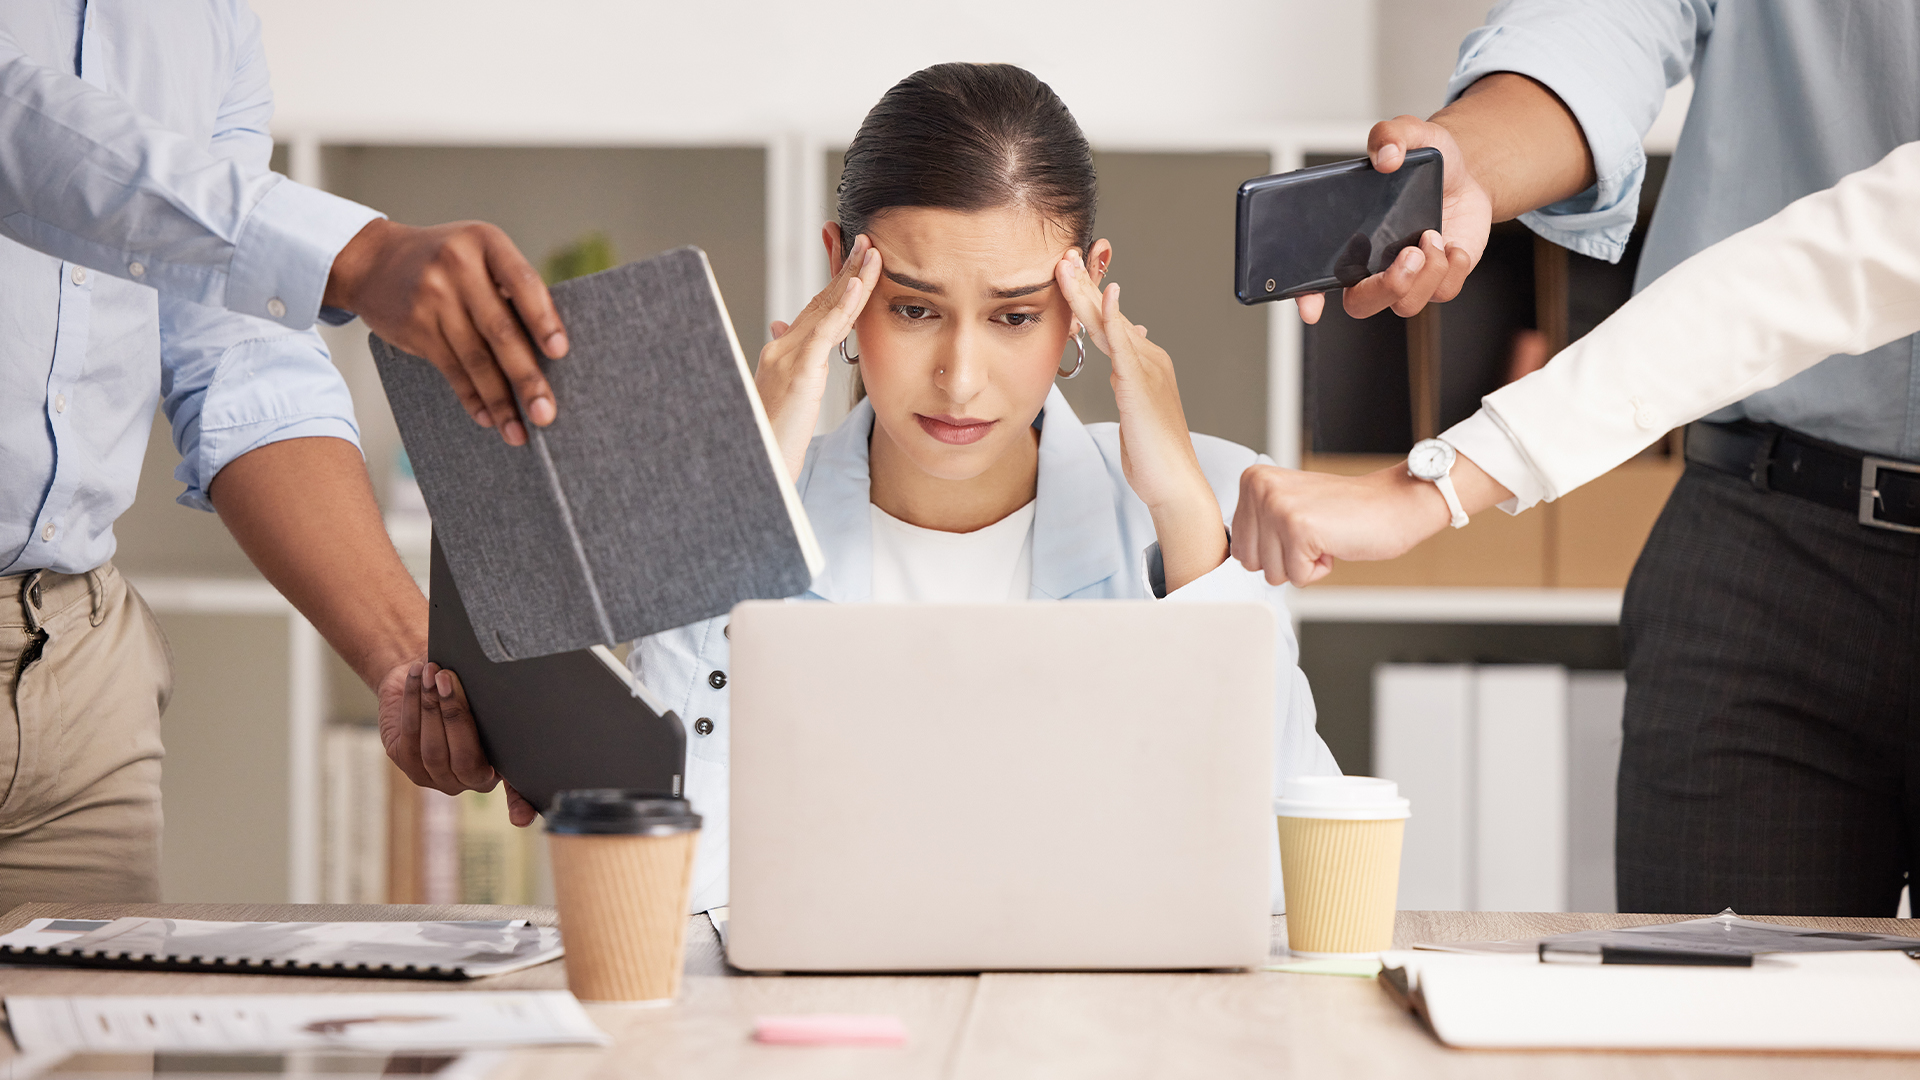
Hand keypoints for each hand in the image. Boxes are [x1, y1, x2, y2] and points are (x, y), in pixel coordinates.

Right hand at [326, 219, 568, 447]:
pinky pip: (451, 369)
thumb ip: (510, 288)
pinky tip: (488, 418)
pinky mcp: (415, 326)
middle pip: (500, 330)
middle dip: (526, 378)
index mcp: (486, 242)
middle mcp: (459, 266)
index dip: (543, 319)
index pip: (523, 282)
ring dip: (500, 401)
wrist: (372, 261)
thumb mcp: (478, 254)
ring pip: (475, 358)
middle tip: (546, 414)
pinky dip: (472, 397)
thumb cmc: (445, 262)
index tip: (560, 352)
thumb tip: (550, 353)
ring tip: (519, 432)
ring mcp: (433, 297)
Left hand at [378, 659, 536, 826]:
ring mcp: (432, 776)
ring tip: (432, 671)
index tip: (522, 819)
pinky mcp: (404, 761)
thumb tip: (534, 704)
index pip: (515, 794)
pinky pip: (409, 735)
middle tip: (450, 679)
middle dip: (453, 714)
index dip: (520, 807)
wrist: (428, 675)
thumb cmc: (467, 687)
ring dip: (430, 706)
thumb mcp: (489, 702)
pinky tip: (416, 677)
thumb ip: (502, 714)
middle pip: (462, 758)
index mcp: (496, 770)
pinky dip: (412, 703)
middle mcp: (465, 781)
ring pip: (432, 748)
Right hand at [755, 233, 880, 478]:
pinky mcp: (798, 373)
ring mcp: (788, 357)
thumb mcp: (783, 393)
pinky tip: (858, 284)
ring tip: (872, 252)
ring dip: (852, 277)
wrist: (755, 466)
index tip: (856, 256)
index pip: (816, 308)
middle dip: (848, 269)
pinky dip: (843, 306)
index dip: (837, 281)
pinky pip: (824, 332)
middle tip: (869, 241)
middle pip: (822, 301)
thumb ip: (790, 359)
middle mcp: (782, 347)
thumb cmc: (771, 437)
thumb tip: (779, 323)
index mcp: (784, 352)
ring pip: (826, 309)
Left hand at [1056, 248, 1224, 591]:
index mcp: (1142, 363)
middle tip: (1063, 253)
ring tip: (1068, 265)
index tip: (1066, 270)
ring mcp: (1147, 370)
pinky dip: (1115, 320)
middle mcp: (1147, 359)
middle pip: (1108, 314)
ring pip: (1110, 323)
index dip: (1087, 295)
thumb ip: (1128, 374)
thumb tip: (1126, 341)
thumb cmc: (1153, 453)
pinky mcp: (1141, 386)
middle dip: (1084, 282)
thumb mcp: (1136, 407)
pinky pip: (1125, 347)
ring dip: (1088, 292)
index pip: (1108, 322)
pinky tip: (1107, 297)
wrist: (1174, 483)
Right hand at [1296, 116, 1488, 324]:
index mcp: (1347, 241)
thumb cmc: (1426, 165)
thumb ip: (1391, 135)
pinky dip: (1453, 268)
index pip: (1314, 279)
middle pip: (1361, 304)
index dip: (1307, 297)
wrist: (1465, 176)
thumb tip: (1387, 155)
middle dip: (1387, 287)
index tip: (1311, 307)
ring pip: (1406, 304)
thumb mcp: (1408, 134)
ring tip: (1432, 236)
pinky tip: (1452, 244)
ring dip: (1425, 273)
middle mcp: (1372, 267)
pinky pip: (1443, 292)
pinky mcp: (1439, 281)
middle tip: (1408, 254)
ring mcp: (1406, 278)